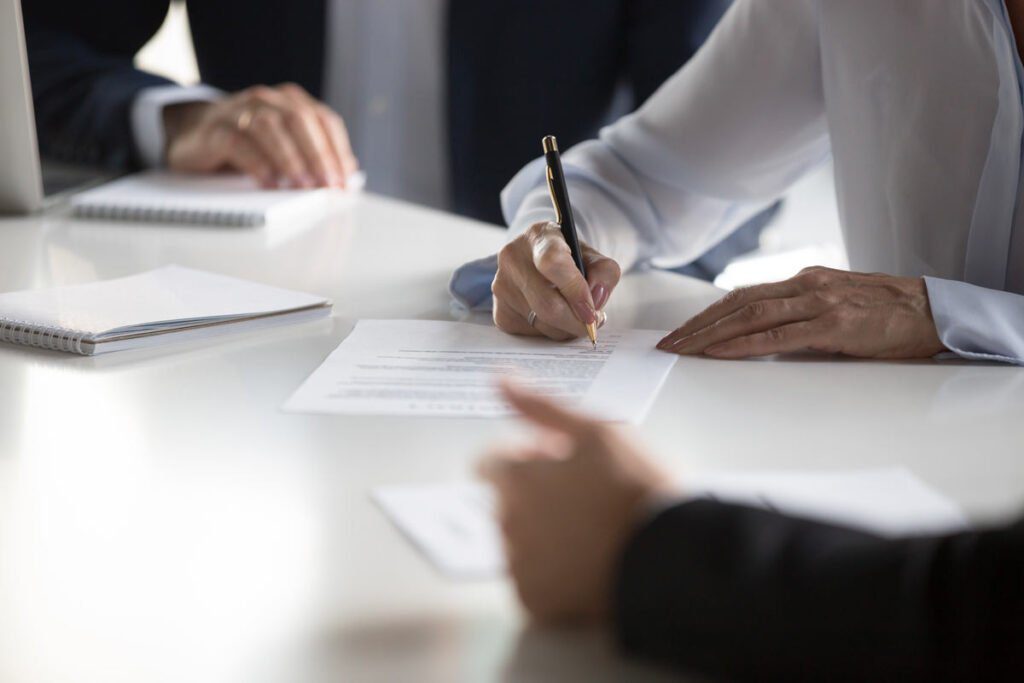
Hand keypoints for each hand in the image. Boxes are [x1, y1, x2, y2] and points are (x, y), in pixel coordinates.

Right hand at [163, 83, 358, 188]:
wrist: (195, 134)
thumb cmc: (249, 144)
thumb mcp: (285, 144)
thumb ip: (314, 152)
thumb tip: (347, 173)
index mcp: (290, 101)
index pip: (324, 120)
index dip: (337, 150)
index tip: (345, 179)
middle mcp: (266, 100)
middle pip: (300, 120)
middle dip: (318, 155)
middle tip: (326, 185)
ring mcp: (239, 111)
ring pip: (270, 128)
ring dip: (290, 159)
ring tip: (301, 185)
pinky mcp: (216, 129)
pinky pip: (238, 143)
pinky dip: (257, 164)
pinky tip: (269, 183)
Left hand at [478, 380, 674, 622]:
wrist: (673, 560)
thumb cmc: (638, 489)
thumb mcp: (596, 432)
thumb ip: (540, 406)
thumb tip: (499, 379)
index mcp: (517, 480)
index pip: (491, 462)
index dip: (526, 457)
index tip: (561, 461)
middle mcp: (508, 524)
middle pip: (506, 501)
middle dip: (534, 494)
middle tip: (586, 494)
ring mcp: (521, 568)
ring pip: (518, 540)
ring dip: (542, 531)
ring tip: (592, 529)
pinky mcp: (536, 603)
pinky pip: (532, 580)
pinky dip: (552, 571)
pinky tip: (589, 561)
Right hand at [492, 221, 620, 340]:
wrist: (539, 262)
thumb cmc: (569, 259)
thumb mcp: (592, 256)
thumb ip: (605, 272)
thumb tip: (595, 300)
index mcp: (539, 236)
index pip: (552, 263)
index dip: (575, 291)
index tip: (592, 312)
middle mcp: (512, 258)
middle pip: (548, 305)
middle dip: (577, 321)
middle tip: (593, 322)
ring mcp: (501, 286)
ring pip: (543, 325)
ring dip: (567, 328)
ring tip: (574, 314)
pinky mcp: (499, 312)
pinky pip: (533, 335)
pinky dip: (551, 332)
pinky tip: (554, 318)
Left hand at [657, 266, 946, 359]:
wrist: (935, 312)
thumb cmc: (887, 316)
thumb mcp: (838, 308)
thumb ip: (801, 317)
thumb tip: (762, 338)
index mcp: (804, 281)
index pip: (743, 296)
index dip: (708, 314)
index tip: (681, 332)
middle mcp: (805, 285)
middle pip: (737, 303)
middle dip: (697, 325)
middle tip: (668, 344)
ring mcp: (819, 302)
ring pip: (750, 316)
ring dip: (710, 335)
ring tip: (682, 351)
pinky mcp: (833, 325)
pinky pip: (778, 335)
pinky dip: (744, 344)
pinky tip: (720, 353)